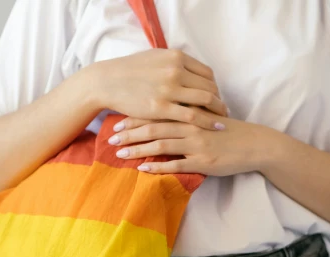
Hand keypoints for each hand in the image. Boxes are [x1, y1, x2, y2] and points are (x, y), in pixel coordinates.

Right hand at [86, 49, 227, 130]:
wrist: (107, 81)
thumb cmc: (129, 71)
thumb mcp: (154, 58)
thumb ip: (173, 62)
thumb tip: (188, 68)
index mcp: (176, 57)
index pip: (206, 73)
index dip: (214, 87)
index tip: (215, 97)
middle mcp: (175, 70)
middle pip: (209, 86)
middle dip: (218, 100)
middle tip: (222, 111)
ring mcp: (169, 88)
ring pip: (205, 100)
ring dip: (217, 111)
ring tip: (222, 120)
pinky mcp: (161, 107)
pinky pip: (192, 115)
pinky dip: (207, 122)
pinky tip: (214, 128)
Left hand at [107, 109, 285, 176]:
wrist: (253, 145)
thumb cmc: (226, 132)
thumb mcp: (205, 117)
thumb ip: (184, 114)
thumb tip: (160, 115)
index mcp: (189, 112)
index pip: (156, 112)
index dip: (134, 118)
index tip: (116, 122)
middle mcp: (190, 126)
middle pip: (153, 127)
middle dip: (129, 134)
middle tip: (111, 139)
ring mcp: (196, 144)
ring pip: (160, 145)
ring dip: (137, 150)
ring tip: (119, 155)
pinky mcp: (202, 162)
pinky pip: (175, 165)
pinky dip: (157, 167)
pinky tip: (142, 169)